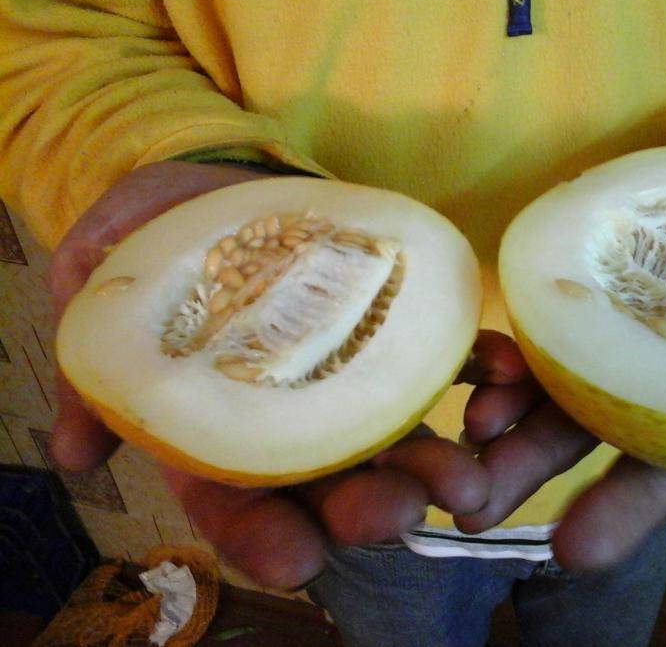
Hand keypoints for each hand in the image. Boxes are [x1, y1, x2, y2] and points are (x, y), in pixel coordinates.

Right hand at [48, 161, 489, 588]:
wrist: (208, 188)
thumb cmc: (148, 250)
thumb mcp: (101, 299)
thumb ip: (92, 376)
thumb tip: (71, 453)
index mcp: (223, 434)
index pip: (240, 507)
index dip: (265, 538)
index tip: (296, 560)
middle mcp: (296, 421)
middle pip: (333, 483)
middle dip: (368, 506)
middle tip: (398, 514)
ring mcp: (353, 377)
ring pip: (399, 435)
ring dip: (438, 460)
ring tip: (468, 478)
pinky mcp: (396, 325)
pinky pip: (446, 354)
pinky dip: (483, 370)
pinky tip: (509, 376)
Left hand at [453, 156, 665, 571]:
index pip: (662, 475)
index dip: (622, 512)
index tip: (572, 549)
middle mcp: (645, 380)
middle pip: (583, 435)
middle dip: (530, 471)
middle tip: (476, 507)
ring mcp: (611, 327)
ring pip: (550, 377)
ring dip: (506, 412)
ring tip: (473, 434)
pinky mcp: (592, 272)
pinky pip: (548, 307)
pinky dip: (518, 338)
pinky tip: (489, 360)